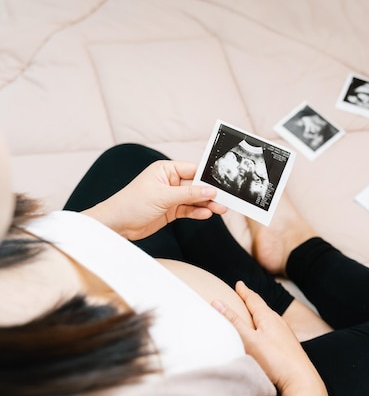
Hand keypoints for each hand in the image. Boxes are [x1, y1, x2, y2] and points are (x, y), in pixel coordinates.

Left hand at [83, 160, 226, 239]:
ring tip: (221, 209)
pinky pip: (189, 210)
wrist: (115, 225)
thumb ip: (189, 194)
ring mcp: (171, 197)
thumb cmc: (131, 203)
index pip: (193, 170)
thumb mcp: (163, 196)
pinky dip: (198, 212)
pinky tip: (207, 214)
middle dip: (210, 192)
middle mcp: (170, 181)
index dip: (208, 177)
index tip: (224, 182)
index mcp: (166, 170)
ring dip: (207, 204)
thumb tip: (210, 190)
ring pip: (195, 199)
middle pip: (196, 185)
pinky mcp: (170, 211)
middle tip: (226, 199)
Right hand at [212, 282, 327, 395]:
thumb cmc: (274, 359)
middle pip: (262, 306)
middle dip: (252, 300)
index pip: (254, 299)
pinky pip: (274, 328)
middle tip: (244, 294)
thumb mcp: (249, 339)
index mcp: (268, 317)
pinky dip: (266, 324)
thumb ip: (233, 321)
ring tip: (254, 311)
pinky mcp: (288, 345)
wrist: (300, 378)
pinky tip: (266, 333)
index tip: (239, 283)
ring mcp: (285, 333)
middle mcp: (279, 322)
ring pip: (270, 318)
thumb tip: (217, 302)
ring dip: (260, 312)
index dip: (244, 291)